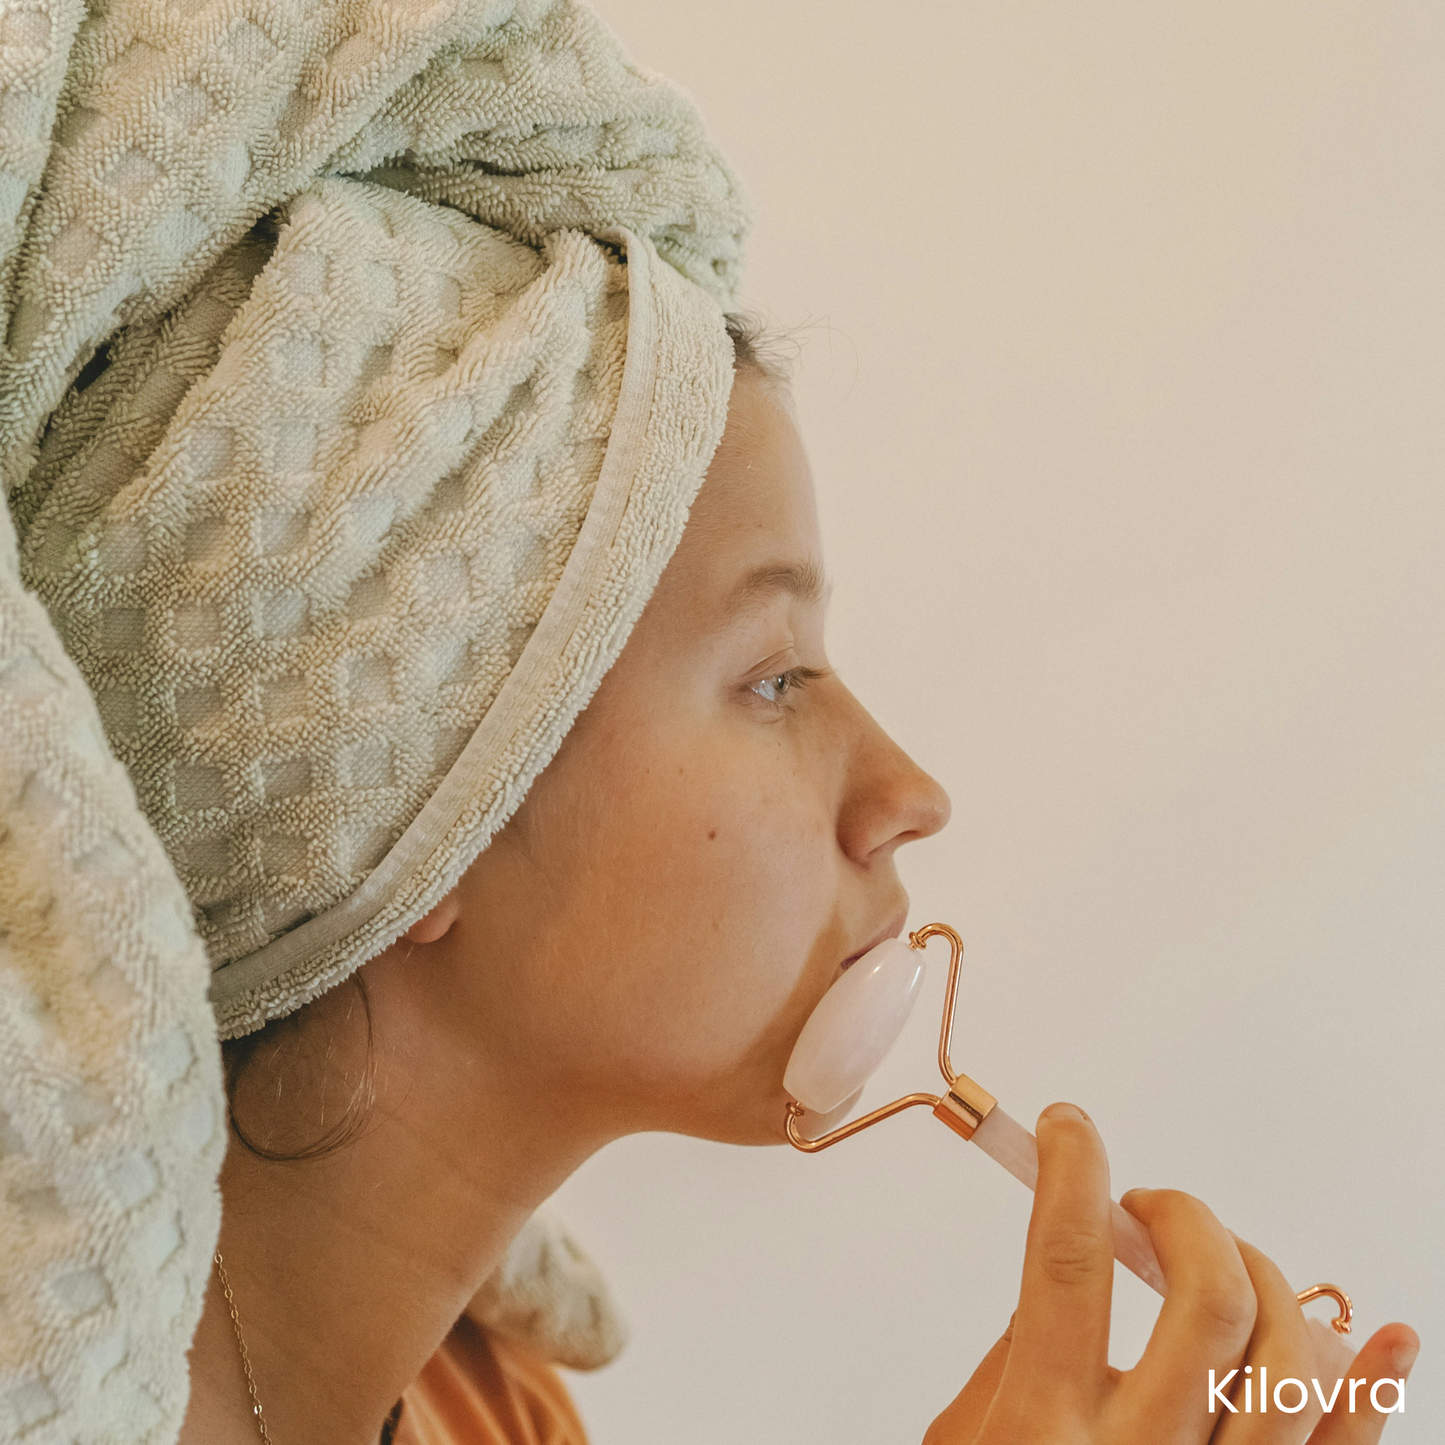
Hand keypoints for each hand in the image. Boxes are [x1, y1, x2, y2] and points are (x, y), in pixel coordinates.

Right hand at [924, 1103, 1417, 1444]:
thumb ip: (1010, 1366)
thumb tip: (1073, 1274)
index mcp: (1042, 1438)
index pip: (1066, 1265)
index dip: (1070, 1173)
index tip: (1069, 1128)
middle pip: (1203, 1299)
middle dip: (1184, 1217)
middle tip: (1152, 1204)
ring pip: (1286, 1360)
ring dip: (1263, 1278)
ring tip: (1223, 1260)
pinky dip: (1376, 1387)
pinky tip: (1388, 1333)